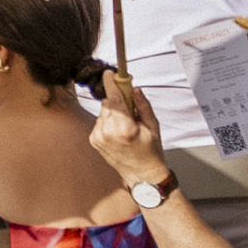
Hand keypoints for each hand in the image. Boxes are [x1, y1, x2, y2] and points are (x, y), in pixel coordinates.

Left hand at [83, 70, 169, 194]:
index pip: (115, 99)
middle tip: (130, 109)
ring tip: (126, 127)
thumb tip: (134, 89)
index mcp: (125, 129)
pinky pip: (100, 122)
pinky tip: (118, 133)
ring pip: (103, 112)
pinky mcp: (94, 140)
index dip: (111, 83)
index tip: (109, 73)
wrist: (142, 175)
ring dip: (113, 113)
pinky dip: (108, 122)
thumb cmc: (151, 151)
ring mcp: (99, 137)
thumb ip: (143, 105)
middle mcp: (108, 133)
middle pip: (109, 103)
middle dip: (118, 101)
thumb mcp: (153, 126)